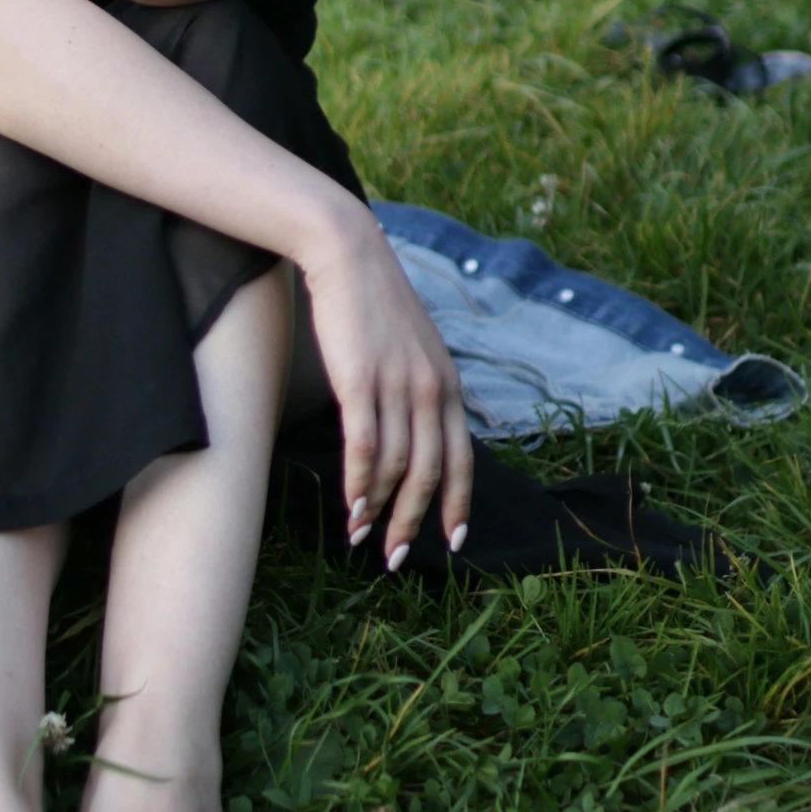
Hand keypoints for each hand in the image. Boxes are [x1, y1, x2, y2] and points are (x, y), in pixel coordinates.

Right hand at [299, 203, 472, 566]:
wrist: (348, 254)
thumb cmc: (373, 303)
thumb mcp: (412, 348)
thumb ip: (419, 388)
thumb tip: (411, 433)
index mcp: (448, 384)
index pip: (462, 458)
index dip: (458, 505)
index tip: (452, 542)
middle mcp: (431, 390)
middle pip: (431, 474)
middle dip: (415, 522)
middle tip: (396, 558)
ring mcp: (397, 386)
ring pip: (396, 467)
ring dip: (379, 510)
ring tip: (360, 537)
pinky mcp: (360, 382)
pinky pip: (365, 447)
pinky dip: (359, 483)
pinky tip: (350, 506)